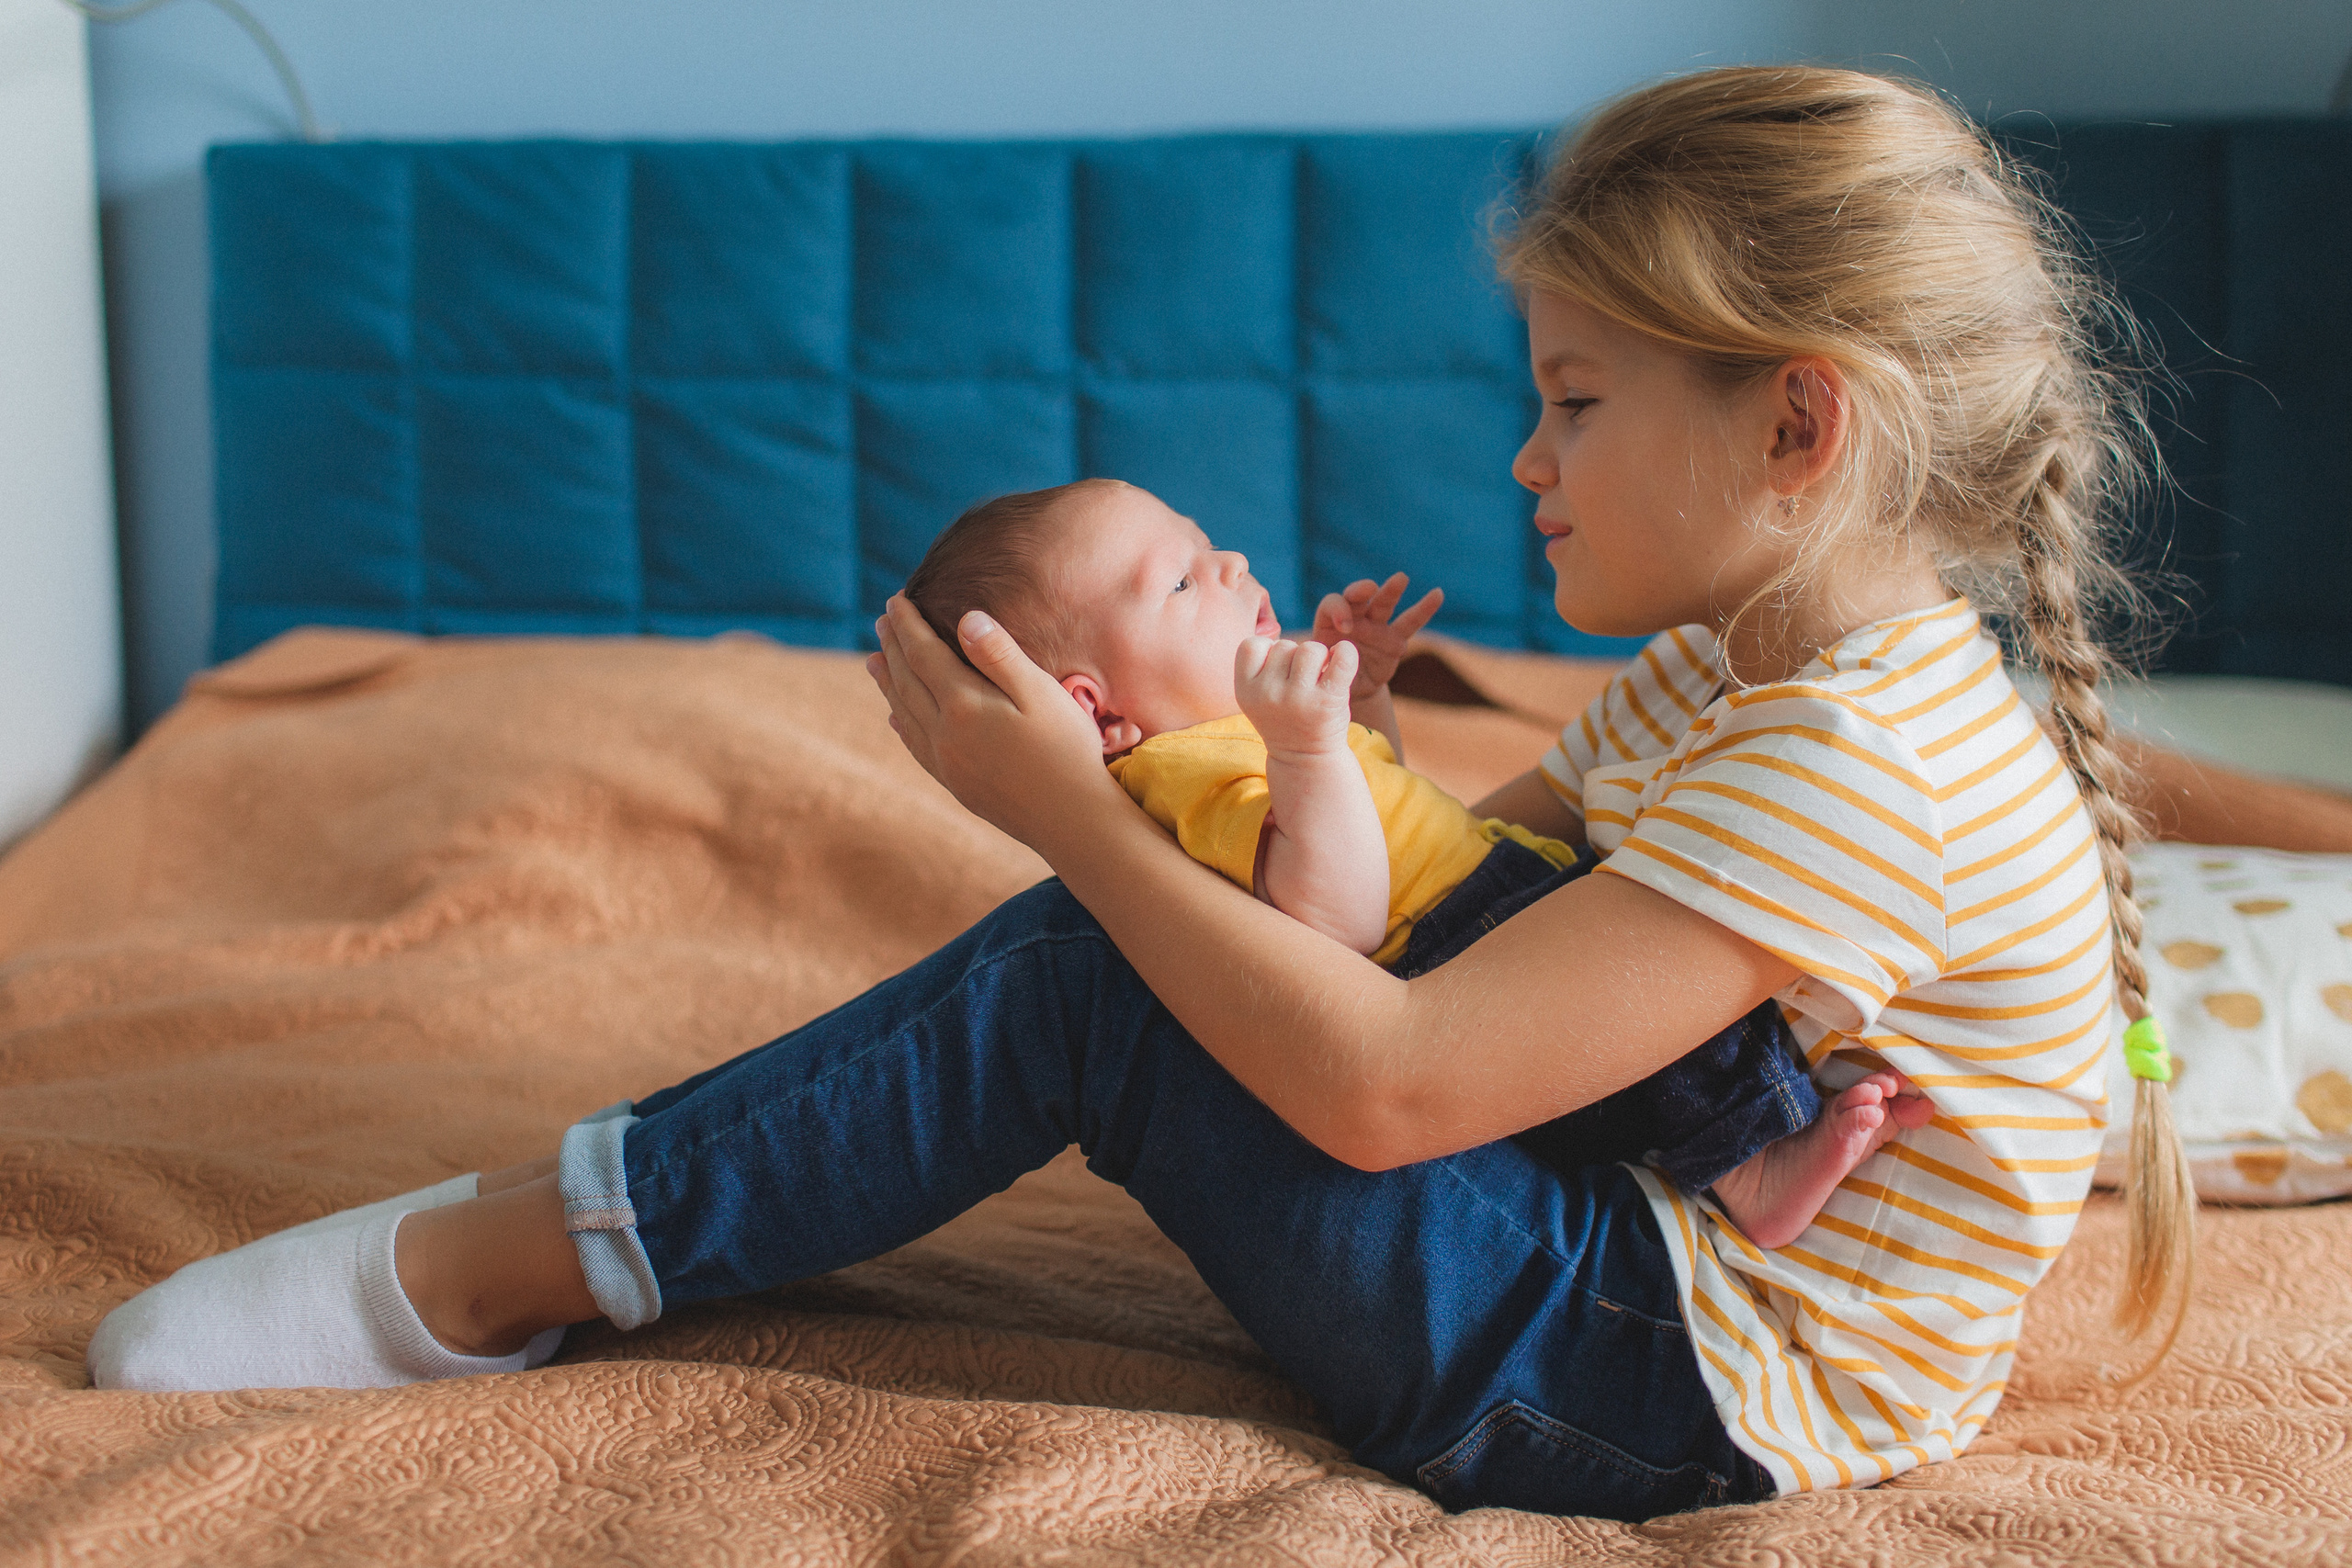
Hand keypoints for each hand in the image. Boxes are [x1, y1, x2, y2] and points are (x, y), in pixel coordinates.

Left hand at [865, 595, 1120, 846]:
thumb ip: (999, 655)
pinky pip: (917, 747)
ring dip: (889, 684)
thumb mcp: (1039, 693)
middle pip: (908, 682)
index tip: (895, 600)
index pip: (924, 654)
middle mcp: (946, 735)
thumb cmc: (1067, 749)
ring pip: (906, 713)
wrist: (1072, 820)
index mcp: (964, 705)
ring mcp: (948, 763)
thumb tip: (965, 618)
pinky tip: (897, 719)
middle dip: (894, 647)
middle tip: (881, 621)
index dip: (907, 625)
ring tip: (875, 662)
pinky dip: (902, 725)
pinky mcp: (957, 785)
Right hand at [1235, 637, 1358, 758]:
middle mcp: (1268, 694)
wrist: (1306, 759)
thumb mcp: (1258, 694)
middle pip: (1286, 645)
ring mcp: (1298, 699)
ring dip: (1320, 659)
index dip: (1268, 652)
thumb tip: (1275, 625)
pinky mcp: (1328, 701)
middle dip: (1296, 659)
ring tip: (1318, 680)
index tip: (1277, 673)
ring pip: (1311, 648)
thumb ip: (1262, 663)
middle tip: (1300, 685)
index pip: (1252, 644)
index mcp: (1244, 691)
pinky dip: (1346, 653)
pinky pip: (1343, 657)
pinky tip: (1342, 662)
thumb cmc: (1283, 717)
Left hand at [1311, 573, 1442, 699]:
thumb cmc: (1329, 680)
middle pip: (1357, 597)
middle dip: (1361, 590)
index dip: (1338, 611)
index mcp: (1329, 624)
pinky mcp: (1395, 640)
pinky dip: (1424, 609)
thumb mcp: (1321, 676)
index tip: (1344, 626)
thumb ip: (1325, 668)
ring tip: (1401, 578)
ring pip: (1383, 604)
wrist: (1351, 691)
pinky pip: (1411, 623)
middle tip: (1369, 589)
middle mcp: (1353, 620)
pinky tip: (1437, 594)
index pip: (1331, 606)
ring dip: (1391, 590)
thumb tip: (1330, 663)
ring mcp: (1376, 627)